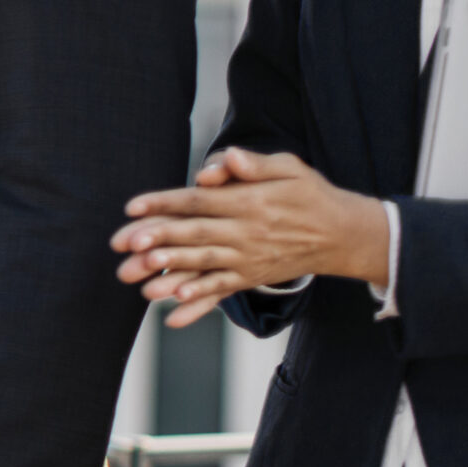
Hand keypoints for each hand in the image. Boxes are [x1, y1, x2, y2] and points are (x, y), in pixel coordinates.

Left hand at [112, 148, 388, 327]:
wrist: (343, 235)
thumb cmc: (310, 195)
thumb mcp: (289, 168)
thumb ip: (255, 163)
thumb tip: (227, 158)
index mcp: (250, 202)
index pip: (199, 201)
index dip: (164, 203)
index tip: (132, 207)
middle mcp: (247, 232)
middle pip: (195, 234)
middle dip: (157, 238)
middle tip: (125, 244)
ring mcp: (248, 258)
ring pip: (203, 265)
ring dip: (169, 271)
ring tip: (139, 277)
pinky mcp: (250, 277)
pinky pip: (222, 290)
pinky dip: (198, 300)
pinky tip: (173, 308)